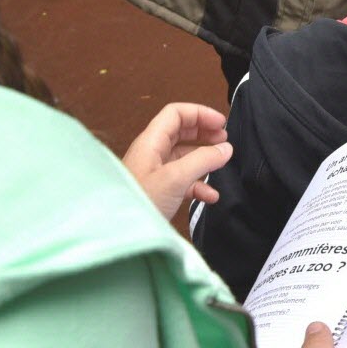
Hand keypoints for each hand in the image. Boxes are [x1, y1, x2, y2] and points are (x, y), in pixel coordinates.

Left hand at [121, 102, 232, 219]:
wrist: (121, 234)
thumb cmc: (140, 202)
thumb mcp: (176, 178)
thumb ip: (203, 160)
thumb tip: (225, 148)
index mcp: (151, 142)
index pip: (176, 113)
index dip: (200, 113)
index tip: (221, 123)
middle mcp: (152, 153)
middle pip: (181, 132)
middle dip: (204, 133)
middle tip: (223, 139)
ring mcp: (155, 172)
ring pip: (183, 156)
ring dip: (203, 158)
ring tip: (221, 162)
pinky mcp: (159, 191)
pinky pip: (182, 180)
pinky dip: (198, 183)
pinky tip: (210, 195)